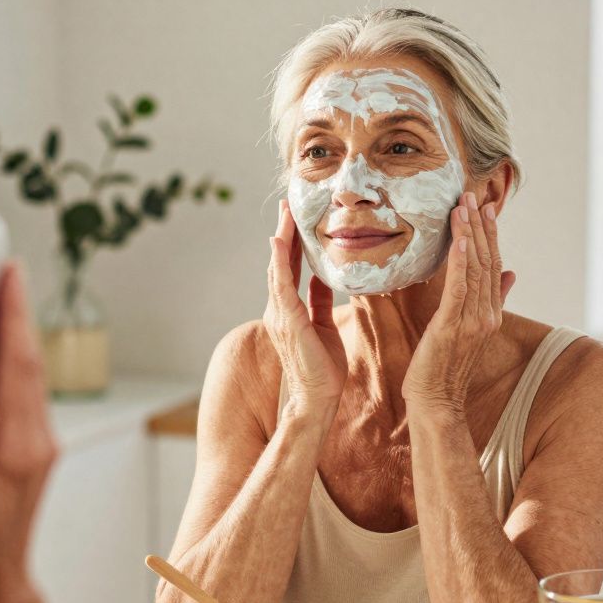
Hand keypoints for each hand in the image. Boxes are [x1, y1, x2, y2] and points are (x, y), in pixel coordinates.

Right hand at [0, 263, 58, 602]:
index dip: (11, 319)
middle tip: (1, 268)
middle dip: (15, 312)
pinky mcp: (29, 447)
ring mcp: (36, 441)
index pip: (17, 370)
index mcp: (20, 448)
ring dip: (12, 331)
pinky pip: (19, 389)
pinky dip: (6, 358)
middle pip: (28, 361)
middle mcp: (37, 439)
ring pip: (26, 373)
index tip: (7, 276)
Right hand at [264, 200, 346, 411]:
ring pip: (278, 268)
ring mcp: (280, 314)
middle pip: (280, 263)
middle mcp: (279, 308)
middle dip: (284, 232)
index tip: (295, 218)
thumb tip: (322, 279)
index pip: (290, 268)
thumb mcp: (324, 325)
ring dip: (282, 239)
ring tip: (285, 214)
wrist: (318, 398)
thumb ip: (319, 301)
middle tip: (288, 205)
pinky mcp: (288, 320)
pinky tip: (279, 242)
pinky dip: (279, 262)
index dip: (292, 243)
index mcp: (289, 310)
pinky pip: (282, 285)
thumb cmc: (323, 367)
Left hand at [403, 192, 515, 413]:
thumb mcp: (468, 330)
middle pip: (487, 261)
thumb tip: (510, 274)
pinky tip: (461, 239)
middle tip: (474, 195)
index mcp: (490, 313)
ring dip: (470, 235)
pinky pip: (460, 288)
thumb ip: (491, 300)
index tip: (486, 208)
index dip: (490, 235)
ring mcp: (473, 321)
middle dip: (481, 226)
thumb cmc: (445, 368)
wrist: (438, 402)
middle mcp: (487, 315)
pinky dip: (461, 262)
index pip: (493, 266)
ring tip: (464, 206)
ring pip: (475, 269)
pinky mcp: (453, 326)